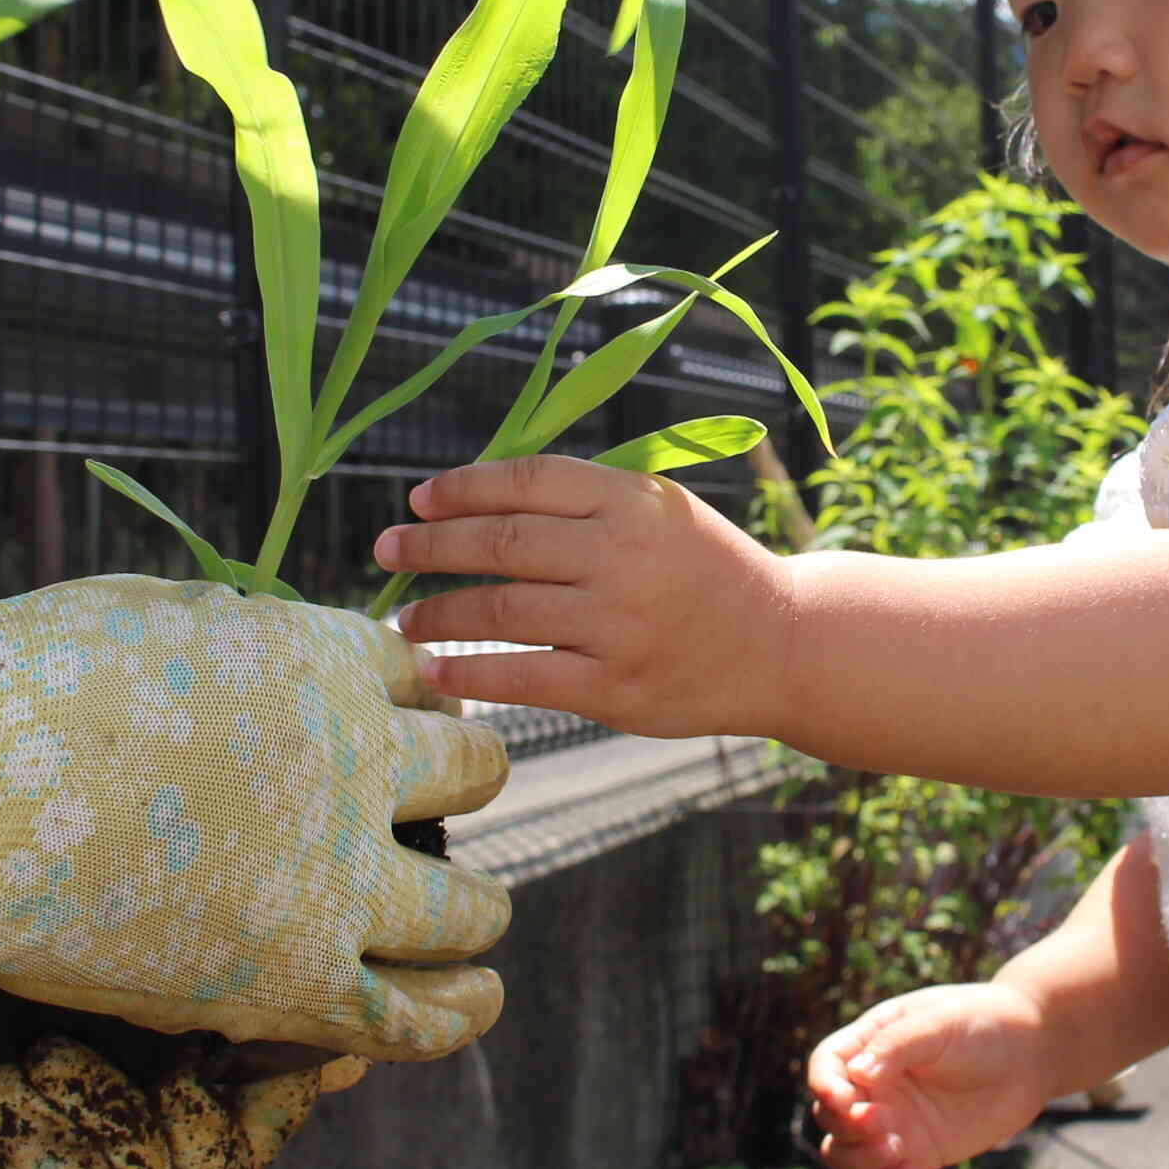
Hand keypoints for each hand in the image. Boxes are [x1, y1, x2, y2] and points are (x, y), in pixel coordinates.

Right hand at [0, 575, 512, 1060]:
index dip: (418, 708)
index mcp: (323, 662)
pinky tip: (473, 1003)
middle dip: (461, 789)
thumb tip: (267, 641)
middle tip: (437, 818)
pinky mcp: (296, 981)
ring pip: (469, 909)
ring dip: (473, 915)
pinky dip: (457, 1013)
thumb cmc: (22, 687)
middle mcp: (354, 764)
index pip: (423, 680)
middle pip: (472, 775)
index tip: (408, 731)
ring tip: (470, 925)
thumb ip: (240, 637)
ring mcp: (334, 880)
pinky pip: (417, 1015)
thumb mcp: (160, 616)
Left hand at [380, 459, 791, 738]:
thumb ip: (586, 503)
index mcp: (632, 500)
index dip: (462, 488)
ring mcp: (618, 624)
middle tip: (386, 551)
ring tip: (405, 618)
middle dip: (430, 546)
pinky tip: (436, 670)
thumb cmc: (705, 571)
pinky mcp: (615, 687)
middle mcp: (622, 555)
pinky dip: (469, 671)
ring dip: (439, 612)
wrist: (782, 643)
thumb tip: (477, 500)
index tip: (418, 501)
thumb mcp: (660, 511)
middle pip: (502, 542)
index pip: (526, 481)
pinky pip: (522, 675)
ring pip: (501, 610)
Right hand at [808, 984, 1058, 1168]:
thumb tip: (858, 1076)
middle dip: (847, 1127)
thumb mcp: (940, 1023)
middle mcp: (874, 1087)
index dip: (826, 1087)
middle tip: (885, 1123)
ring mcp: (894, 1124)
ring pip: (846, 1155)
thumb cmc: (983, 1025)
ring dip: (859, 1161)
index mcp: (870, 1044)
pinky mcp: (918, 1154)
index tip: (849, 1101)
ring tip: (899, 1152)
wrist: (1031, 1053)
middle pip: (829, 1117)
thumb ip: (898, 1045)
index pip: (825, 1068)